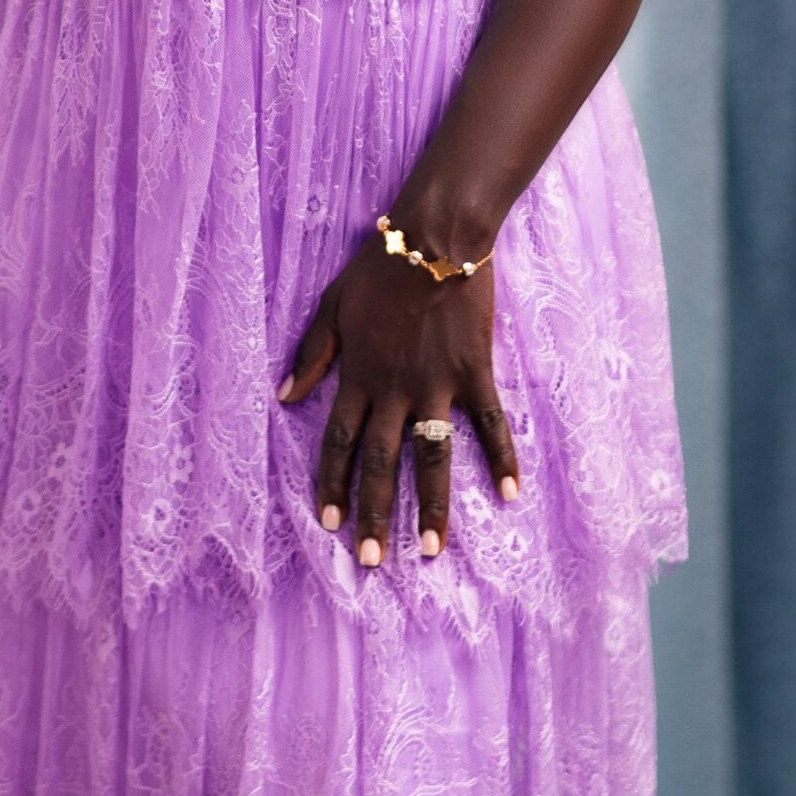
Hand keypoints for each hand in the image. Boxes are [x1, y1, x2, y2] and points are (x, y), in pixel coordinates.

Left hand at [276, 222, 520, 565]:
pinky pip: (490, 423)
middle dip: (376, 514)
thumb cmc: (379, 266)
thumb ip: (312, 352)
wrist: (435, 235)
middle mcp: (395, 390)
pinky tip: (509, 494)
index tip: (330, 523)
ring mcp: (438, 385)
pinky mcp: (474, 373)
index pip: (340, 442)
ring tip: (434, 550)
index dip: (333, 483)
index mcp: (358, 376)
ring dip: (433, 506)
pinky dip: (502, 458)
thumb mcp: (331, 304)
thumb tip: (286, 395)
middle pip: (383, 464)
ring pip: (433, 458)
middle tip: (372, 560)